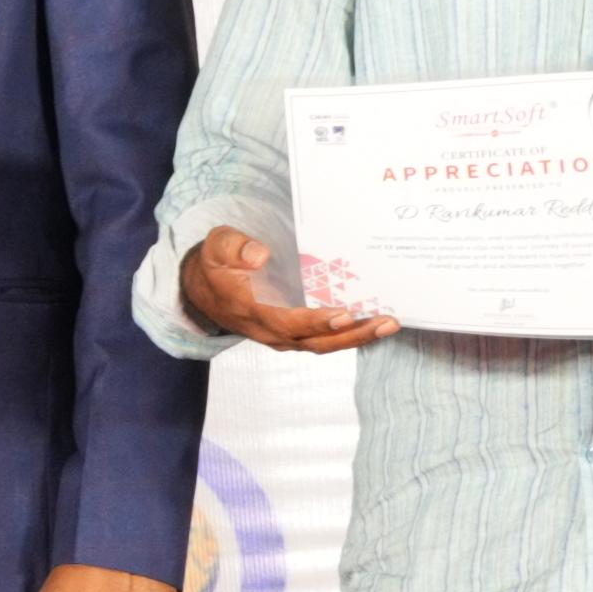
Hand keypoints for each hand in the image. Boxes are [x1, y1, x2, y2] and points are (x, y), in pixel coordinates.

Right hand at [177, 227, 393, 354]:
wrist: (204, 291)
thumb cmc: (217, 264)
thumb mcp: (216, 246)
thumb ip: (234, 247)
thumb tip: (260, 253)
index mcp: (249, 308)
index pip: (284, 321)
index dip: (314, 321)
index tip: (343, 313)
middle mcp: (268, 330)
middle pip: (313, 341)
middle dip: (351, 334)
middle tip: (386, 323)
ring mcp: (280, 337)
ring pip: (321, 345)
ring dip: (356, 338)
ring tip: (389, 325)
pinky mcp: (290, 336)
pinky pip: (321, 341)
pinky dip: (348, 336)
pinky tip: (371, 325)